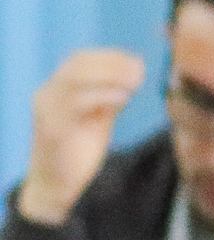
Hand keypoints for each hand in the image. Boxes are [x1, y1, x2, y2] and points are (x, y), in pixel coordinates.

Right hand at [18, 50, 147, 225]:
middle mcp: (47, 94)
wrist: (58, 181)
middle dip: (112, 64)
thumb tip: (135, 70)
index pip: (81, 59)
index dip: (110, 57)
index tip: (138, 62)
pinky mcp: (51, 128)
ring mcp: (46, 109)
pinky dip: (101, 96)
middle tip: (140, 73)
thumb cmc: (80, 145)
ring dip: (109, 76)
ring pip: (74, 79)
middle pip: (78, 65)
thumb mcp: (98, 112)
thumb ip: (110, 92)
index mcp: (57, 87)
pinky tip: (122, 99)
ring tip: (135, 83)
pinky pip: (74, 104)